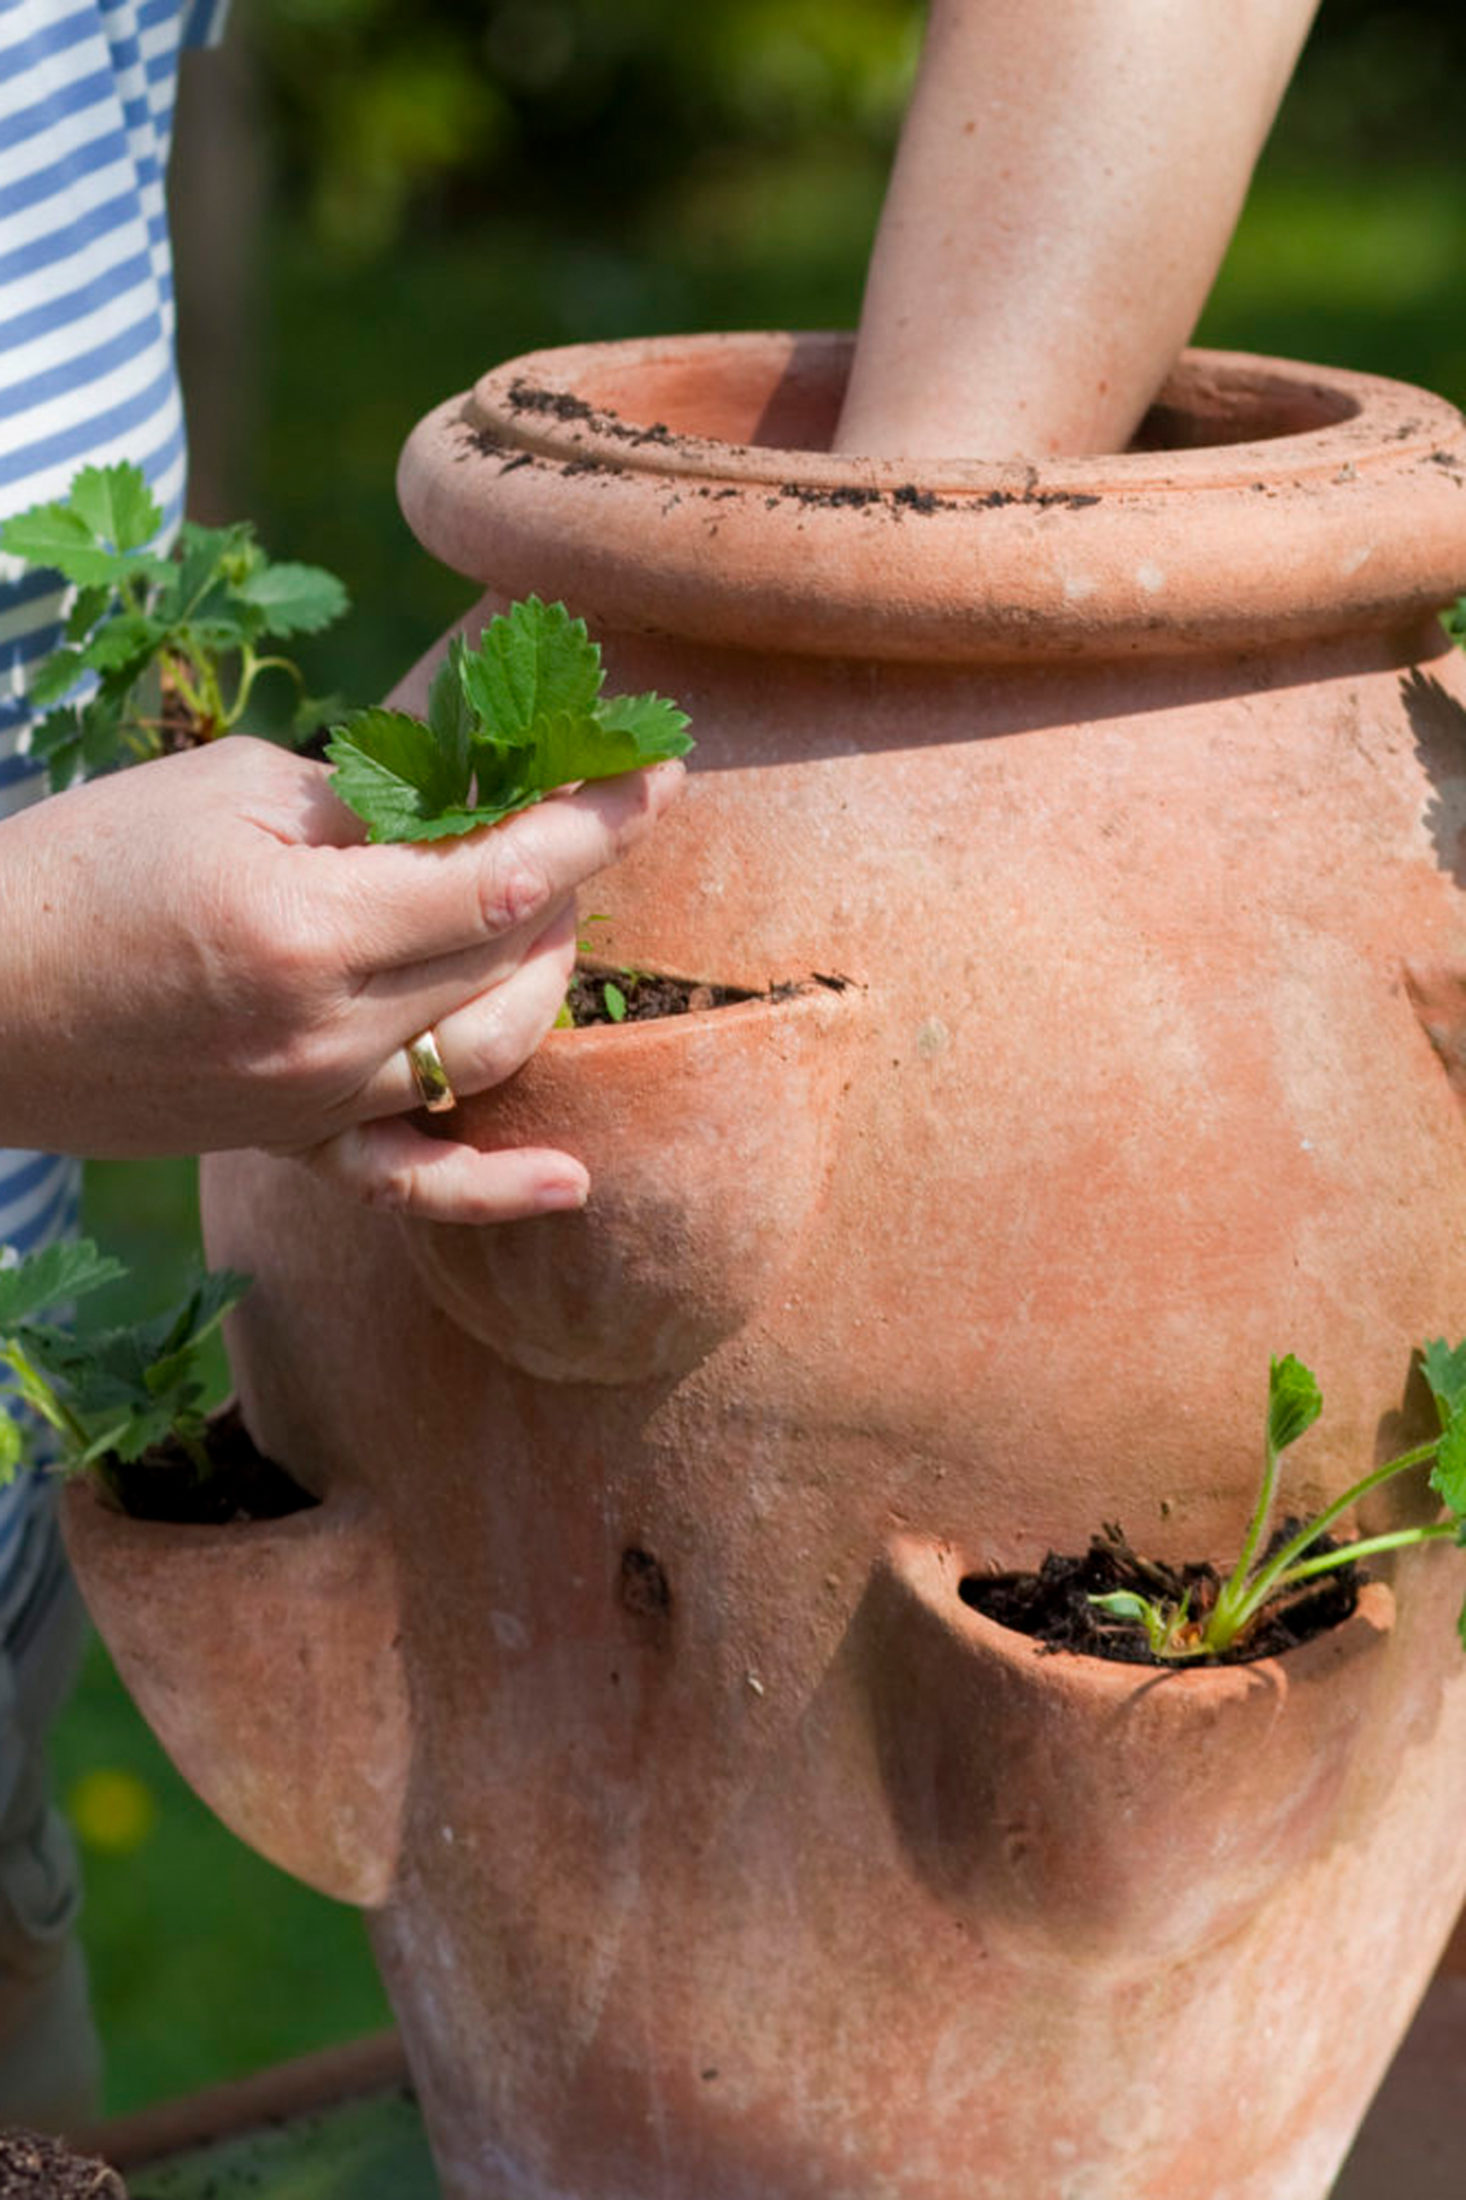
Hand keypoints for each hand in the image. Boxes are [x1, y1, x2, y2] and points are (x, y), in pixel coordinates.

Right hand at [0, 735, 683, 1220]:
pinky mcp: (294, 1144)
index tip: (657, 771)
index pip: (502, 872)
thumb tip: (480, 800)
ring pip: (489, 1051)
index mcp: (307, 924)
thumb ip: (368, 800)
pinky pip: (412, 1182)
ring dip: (543, 978)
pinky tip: (575, 1181)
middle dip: (564, 880)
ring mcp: (315, 1102)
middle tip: (567, 816)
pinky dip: (497, 1187)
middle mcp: (327, 1030)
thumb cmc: (86, 863)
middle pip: (507, 958)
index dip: (595, 818)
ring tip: (544, 913)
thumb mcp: (229, 791)